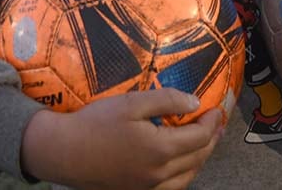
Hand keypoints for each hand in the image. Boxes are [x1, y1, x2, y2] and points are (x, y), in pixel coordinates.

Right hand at [20, 89, 223, 189]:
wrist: (63, 152)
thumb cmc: (95, 123)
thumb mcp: (131, 103)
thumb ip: (166, 101)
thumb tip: (195, 103)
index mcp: (161, 150)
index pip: (200, 137)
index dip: (212, 122)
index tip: (216, 109)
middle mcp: (159, 173)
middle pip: (198, 157)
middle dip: (211, 139)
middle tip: (218, 124)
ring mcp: (148, 187)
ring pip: (188, 176)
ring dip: (201, 158)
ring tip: (205, 142)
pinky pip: (172, 188)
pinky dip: (184, 175)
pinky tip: (181, 165)